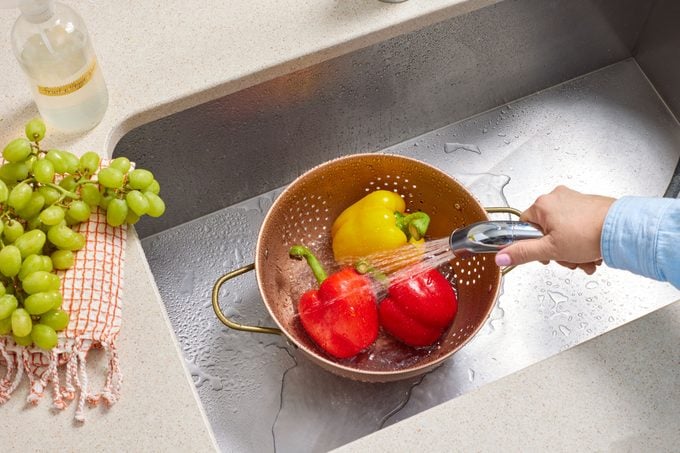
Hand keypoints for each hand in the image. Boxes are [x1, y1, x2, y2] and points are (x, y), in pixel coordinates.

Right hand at [495, 186, 615, 274]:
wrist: (622, 229)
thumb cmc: (590, 233)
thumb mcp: (550, 250)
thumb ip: (523, 253)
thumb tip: (501, 256)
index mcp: (543, 205)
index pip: (524, 226)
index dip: (532, 244)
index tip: (543, 254)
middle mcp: (557, 198)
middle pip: (545, 231)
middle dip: (557, 251)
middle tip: (567, 258)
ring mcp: (575, 201)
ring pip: (563, 231)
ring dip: (572, 251)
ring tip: (584, 259)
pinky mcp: (589, 206)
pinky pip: (578, 227)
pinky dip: (583, 242)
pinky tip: (591, 253)